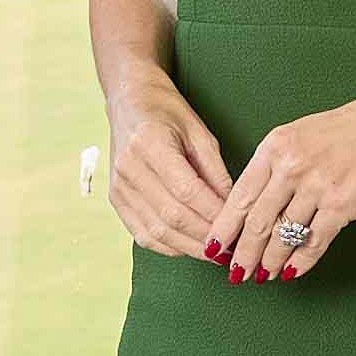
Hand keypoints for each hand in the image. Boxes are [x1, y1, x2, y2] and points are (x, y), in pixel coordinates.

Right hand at [107, 73, 232, 255]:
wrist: (129, 101)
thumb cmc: (168, 111)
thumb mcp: (199, 132)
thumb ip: (215, 171)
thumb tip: (233, 209)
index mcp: (150, 143)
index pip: (187, 191)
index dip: (214, 214)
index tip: (239, 228)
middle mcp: (129, 167)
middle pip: (171, 216)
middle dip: (205, 237)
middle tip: (232, 249)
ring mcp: (119, 186)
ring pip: (156, 231)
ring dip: (189, 248)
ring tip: (216, 254)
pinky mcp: (116, 199)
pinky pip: (142, 234)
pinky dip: (168, 246)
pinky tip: (189, 248)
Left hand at [204, 86, 355, 282]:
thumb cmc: (345, 130)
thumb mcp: (297, 135)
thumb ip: (272, 166)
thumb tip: (251, 206)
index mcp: (275, 147)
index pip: (240, 196)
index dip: (225, 227)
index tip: (214, 246)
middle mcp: (292, 166)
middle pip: (258, 222)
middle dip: (243, 253)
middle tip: (235, 271)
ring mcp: (317, 187)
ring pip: (284, 236)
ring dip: (270, 262)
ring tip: (263, 274)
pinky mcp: (343, 205)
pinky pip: (315, 242)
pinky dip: (301, 262)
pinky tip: (292, 270)